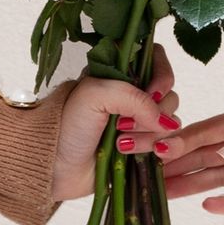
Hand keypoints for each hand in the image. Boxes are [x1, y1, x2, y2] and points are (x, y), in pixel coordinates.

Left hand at [52, 45, 179, 201]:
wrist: (53, 165)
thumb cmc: (66, 126)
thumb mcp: (94, 96)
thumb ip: (133, 97)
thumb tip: (164, 120)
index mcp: (120, 73)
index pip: (156, 59)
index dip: (162, 76)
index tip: (151, 94)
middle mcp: (133, 95)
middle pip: (169, 95)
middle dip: (152, 114)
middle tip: (122, 126)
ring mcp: (140, 122)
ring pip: (170, 123)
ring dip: (150, 137)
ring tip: (121, 146)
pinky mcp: (143, 148)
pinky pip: (167, 146)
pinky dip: (155, 152)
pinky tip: (131, 155)